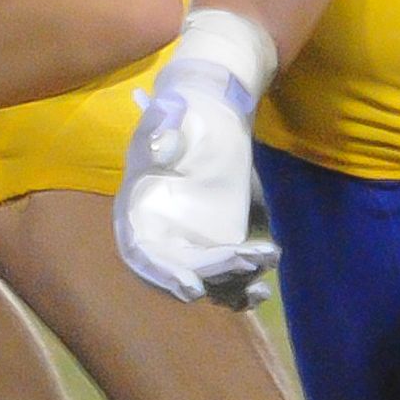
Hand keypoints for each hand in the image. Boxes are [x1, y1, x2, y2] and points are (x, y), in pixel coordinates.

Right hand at [115, 11, 277, 305]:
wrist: (207, 113)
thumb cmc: (176, 115)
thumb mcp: (161, 118)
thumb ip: (157, 133)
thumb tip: (161, 146)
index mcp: (135, 213)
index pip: (143, 256)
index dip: (165, 275)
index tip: (191, 287)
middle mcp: (161, 237)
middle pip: (183, 272)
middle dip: (214, 273)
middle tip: (246, 260)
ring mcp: (191, 245)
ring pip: (210, 280)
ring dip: (236, 281)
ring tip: (262, 257)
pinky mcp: (219, 244)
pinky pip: (229, 277)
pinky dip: (245, 286)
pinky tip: (264, 279)